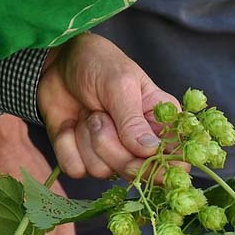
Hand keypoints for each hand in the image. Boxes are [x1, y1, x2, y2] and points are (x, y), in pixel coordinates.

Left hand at [37, 33, 179, 178]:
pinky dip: (67, 145)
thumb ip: (133, 120)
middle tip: (100, 115)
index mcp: (160, 123)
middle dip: (112, 146)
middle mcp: (139, 144)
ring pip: (102, 172)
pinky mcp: (84, 158)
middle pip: (135, 171)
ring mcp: (111, 153)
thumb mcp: (119, 85)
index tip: (143, 155)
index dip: (162, 168)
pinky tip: (70, 124)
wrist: (59, 62)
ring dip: (86, 139)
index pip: (176, 161)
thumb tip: (150, 151)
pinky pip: (76, 169)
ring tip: (89, 113)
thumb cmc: (98, 64)